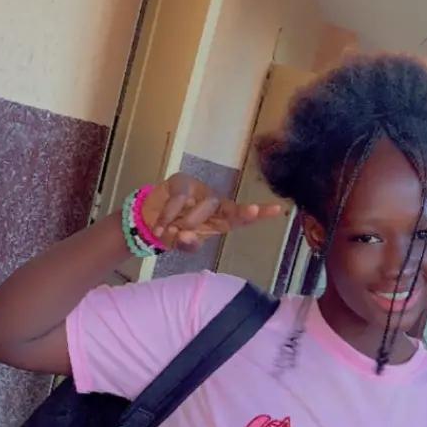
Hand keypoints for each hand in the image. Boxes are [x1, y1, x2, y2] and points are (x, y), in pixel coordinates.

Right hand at [141, 173, 283, 250]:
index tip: (278, 210)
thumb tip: (185, 235)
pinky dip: (168, 216)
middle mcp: (214, 203)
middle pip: (229, 208)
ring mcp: (199, 189)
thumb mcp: (184, 245)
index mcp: (220, 220)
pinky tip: (160, 228)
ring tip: (171, 232)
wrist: (148, 220)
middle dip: (230, 216)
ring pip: (205, 205)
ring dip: (187, 222)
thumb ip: (188, 244)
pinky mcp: (182, 181)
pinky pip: (180, 198)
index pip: (242, 217)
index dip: (260, 214)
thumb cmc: (174, 233)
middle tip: (225, 221)